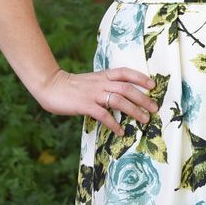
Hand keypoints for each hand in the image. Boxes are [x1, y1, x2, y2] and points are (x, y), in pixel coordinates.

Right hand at [37, 67, 157, 135]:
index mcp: (103, 75)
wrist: (51, 85)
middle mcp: (101, 83)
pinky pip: (103, 114)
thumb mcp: (91, 80)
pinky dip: (113, 124)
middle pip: (127, 88)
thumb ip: (104, 85)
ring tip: (144, 120)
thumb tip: (120, 96)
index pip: (125, 72)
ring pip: (119, 100)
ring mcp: (93, 94)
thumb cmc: (71, 86)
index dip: (140, 77)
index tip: (153, 85)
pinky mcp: (85, 105)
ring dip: (134, 110)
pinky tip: (120, 131)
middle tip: (154, 108)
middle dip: (143, 98)